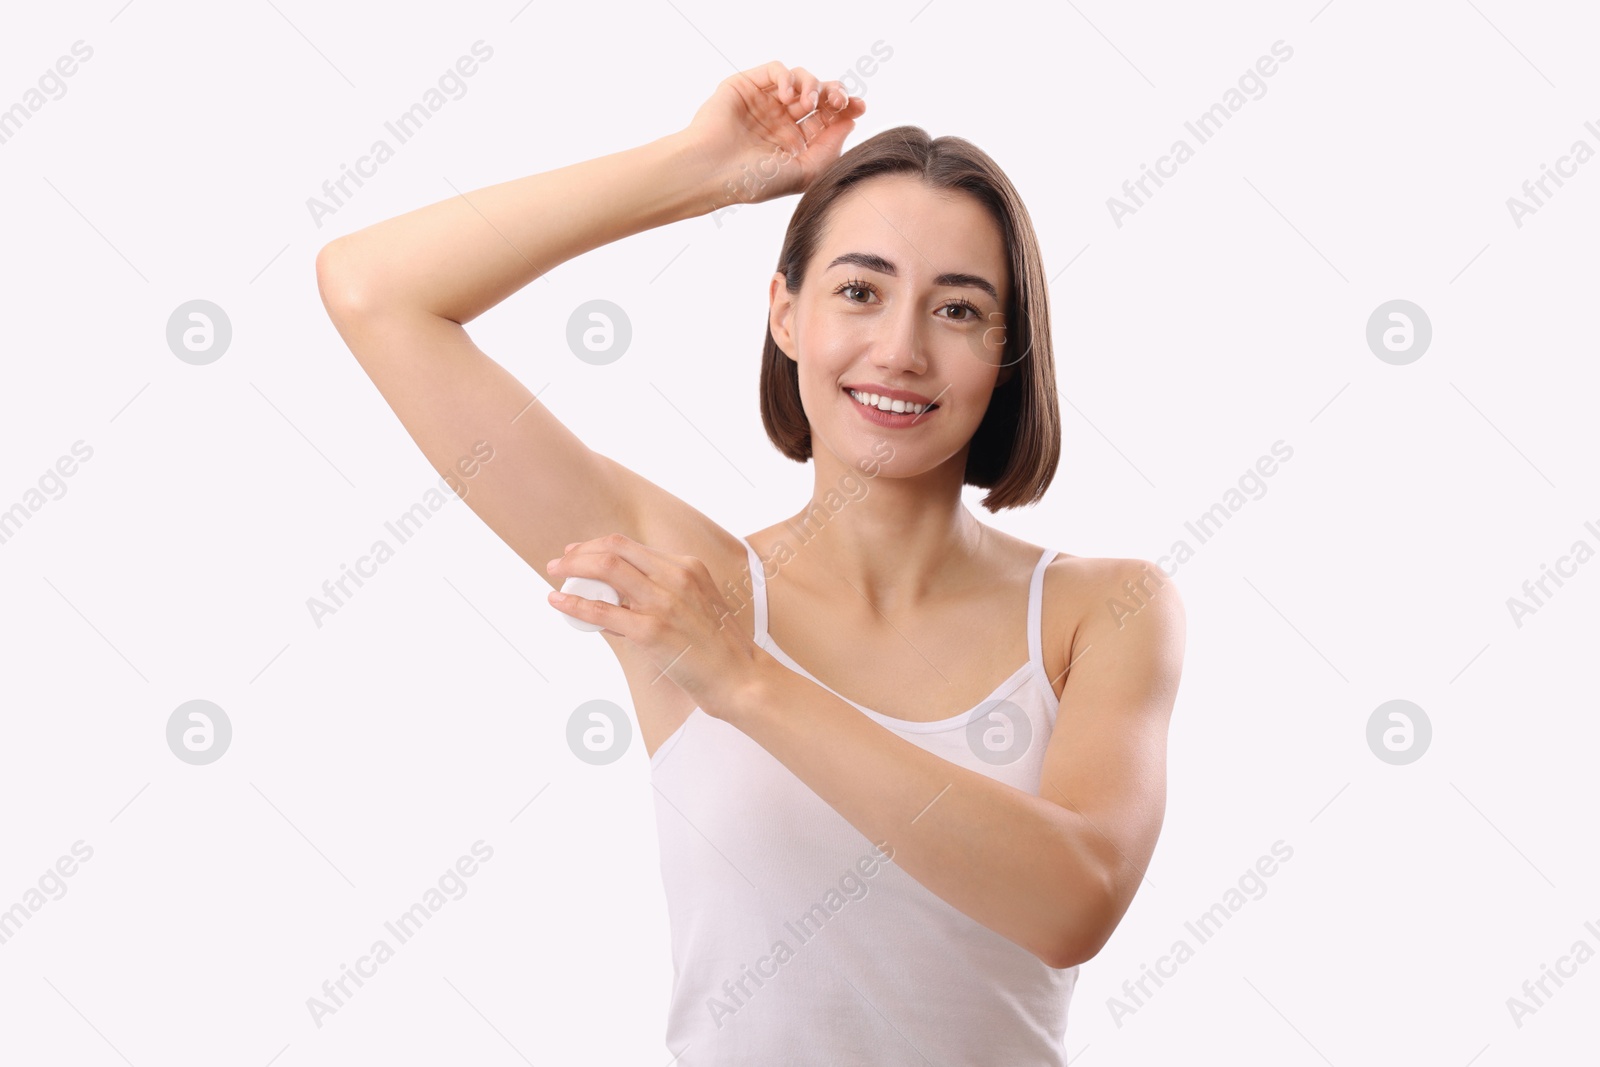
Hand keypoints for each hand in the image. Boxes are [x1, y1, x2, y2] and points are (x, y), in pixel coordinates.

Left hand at [546, 533, 762, 716]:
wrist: (741, 679)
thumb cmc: (719, 649)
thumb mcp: (698, 606)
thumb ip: (662, 596)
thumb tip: (614, 602)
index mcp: (687, 567)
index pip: (629, 545)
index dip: (596, 546)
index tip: (578, 554)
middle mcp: (676, 577)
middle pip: (613, 550)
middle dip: (579, 553)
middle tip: (559, 564)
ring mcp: (664, 603)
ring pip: (606, 570)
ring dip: (572, 570)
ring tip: (555, 578)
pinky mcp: (653, 631)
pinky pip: (602, 611)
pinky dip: (574, 603)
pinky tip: (558, 602)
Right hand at [680, 59, 867, 204]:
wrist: (712, 171)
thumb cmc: (753, 180)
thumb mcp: (803, 173)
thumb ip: (830, 150)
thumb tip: (849, 122)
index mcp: (794, 144)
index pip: (827, 120)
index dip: (845, 110)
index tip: (858, 107)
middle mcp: (780, 122)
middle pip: (818, 96)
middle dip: (834, 94)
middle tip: (839, 101)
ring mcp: (764, 103)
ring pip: (800, 79)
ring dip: (812, 86)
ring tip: (808, 102)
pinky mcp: (747, 86)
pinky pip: (776, 70)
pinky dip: (788, 77)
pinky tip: (788, 97)